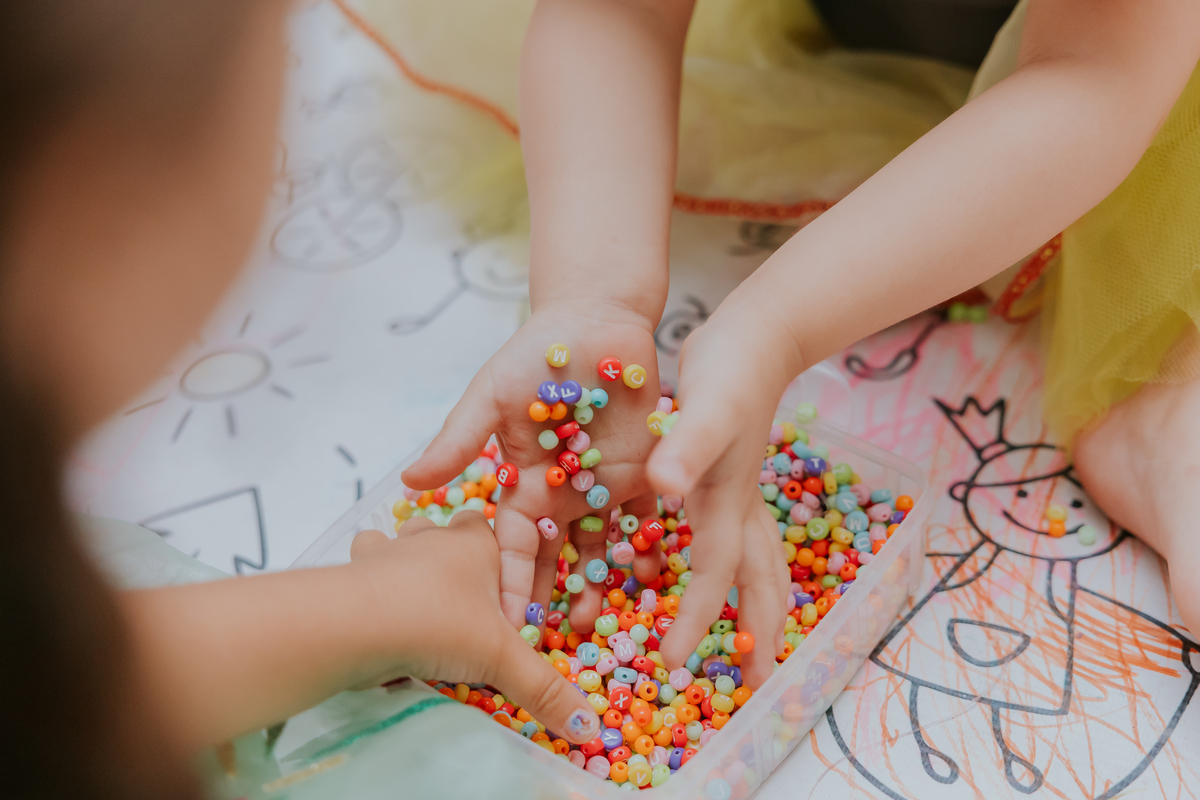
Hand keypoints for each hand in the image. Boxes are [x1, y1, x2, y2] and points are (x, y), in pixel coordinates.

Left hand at [348, 512, 600, 742]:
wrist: (360, 619)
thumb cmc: (440, 623)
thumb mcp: (502, 660)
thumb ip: (544, 690)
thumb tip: (588, 727)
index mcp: (477, 543)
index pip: (495, 536)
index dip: (502, 567)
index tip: (503, 607)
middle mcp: (435, 536)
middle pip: (449, 534)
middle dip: (455, 561)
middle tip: (464, 607)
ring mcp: (391, 547)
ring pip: (402, 540)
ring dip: (408, 563)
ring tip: (418, 604)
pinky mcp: (355, 568)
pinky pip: (364, 566)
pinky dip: (369, 581)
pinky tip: (377, 610)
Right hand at [402, 301, 661, 633]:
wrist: (593, 319)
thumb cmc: (532, 353)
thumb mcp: (489, 395)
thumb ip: (458, 439)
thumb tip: (407, 481)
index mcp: (524, 482)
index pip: (514, 543)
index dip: (511, 581)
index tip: (508, 621)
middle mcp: (564, 494)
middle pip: (560, 557)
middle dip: (558, 598)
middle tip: (561, 643)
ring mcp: (605, 487)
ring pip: (605, 547)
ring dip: (604, 584)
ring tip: (608, 624)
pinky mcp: (645, 472)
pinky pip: (650, 516)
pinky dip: (651, 546)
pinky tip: (653, 579)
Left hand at [646, 307, 791, 688]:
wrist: (757, 334)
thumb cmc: (731, 369)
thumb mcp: (706, 405)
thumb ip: (688, 446)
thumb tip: (669, 488)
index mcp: (728, 501)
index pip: (713, 576)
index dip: (696, 621)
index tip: (674, 662)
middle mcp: (739, 506)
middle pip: (761, 582)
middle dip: (763, 634)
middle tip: (760, 683)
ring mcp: (739, 494)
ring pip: (756, 565)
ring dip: (756, 607)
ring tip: (750, 643)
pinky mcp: (727, 479)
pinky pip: (733, 539)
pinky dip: (729, 567)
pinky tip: (708, 572)